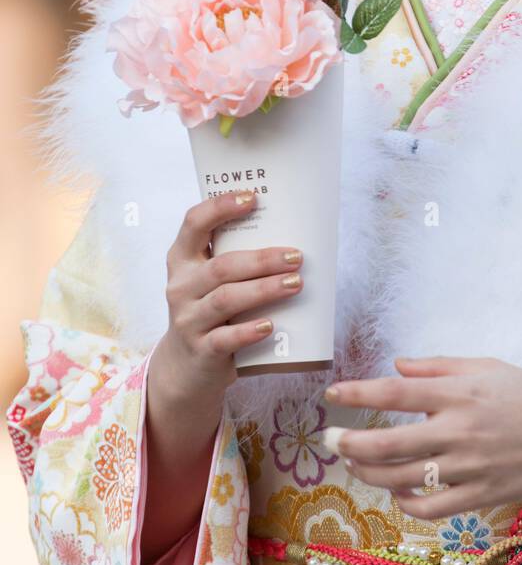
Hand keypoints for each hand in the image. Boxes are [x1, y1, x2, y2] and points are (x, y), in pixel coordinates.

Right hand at [151, 189, 304, 412]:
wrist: (186, 366)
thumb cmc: (210, 310)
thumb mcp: (210, 280)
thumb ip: (234, 258)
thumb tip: (291, 234)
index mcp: (182, 259)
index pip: (194, 223)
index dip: (220, 207)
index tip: (253, 198)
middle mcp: (180, 286)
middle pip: (222, 266)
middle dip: (262, 259)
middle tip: (296, 256)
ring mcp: (188, 319)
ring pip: (226, 299)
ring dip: (264, 289)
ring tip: (295, 283)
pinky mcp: (200, 349)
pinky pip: (225, 339)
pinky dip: (249, 331)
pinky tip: (270, 325)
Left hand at [322, 354, 521, 527]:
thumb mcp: (487, 366)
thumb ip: (438, 367)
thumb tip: (397, 367)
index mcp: (459, 393)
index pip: (394, 395)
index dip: (357, 394)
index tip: (332, 394)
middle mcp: (459, 431)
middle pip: (387, 445)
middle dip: (348, 443)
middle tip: (328, 439)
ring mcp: (468, 468)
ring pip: (400, 479)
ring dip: (367, 472)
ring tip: (352, 462)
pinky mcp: (478, 496)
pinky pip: (429, 507)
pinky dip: (403, 501)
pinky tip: (394, 489)